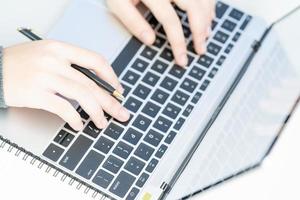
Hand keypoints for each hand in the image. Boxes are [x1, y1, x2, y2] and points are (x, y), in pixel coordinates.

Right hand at [2, 40, 129, 130]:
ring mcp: (45, 76)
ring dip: (97, 112)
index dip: (111, 76)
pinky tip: (79, 125)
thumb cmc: (19, 64)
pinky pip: (64, 108)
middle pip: (92, 83)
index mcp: (60, 49)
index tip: (118, 89)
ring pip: (83, 95)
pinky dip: (75, 119)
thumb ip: (70, 66)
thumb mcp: (46, 55)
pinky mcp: (36, 94)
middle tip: (121, 113)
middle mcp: (55, 60)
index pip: (95, 60)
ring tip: (102, 123)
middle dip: (111, 101)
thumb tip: (95, 86)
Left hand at [107, 0, 214, 65]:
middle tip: (200, 50)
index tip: (182, 59)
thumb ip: (132, 20)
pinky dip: (208, 4)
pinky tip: (207, 15)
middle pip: (194, 8)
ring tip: (205, 36)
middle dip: (200, 32)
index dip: (178, 42)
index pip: (171, 21)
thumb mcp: (117, 3)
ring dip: (207, 18)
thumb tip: (150, 40)